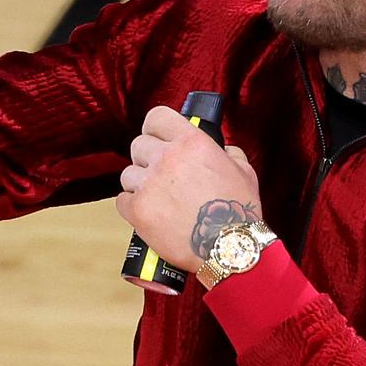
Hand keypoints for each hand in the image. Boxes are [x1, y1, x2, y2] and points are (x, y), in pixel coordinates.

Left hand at [116, 105, 261, 272]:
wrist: (228, 248)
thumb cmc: (239, 212)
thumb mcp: (244, 171)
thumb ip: (228, 153)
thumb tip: (222, 150)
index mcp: (192, 143)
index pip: (156, 117)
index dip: (155, 128)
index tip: (157, 137)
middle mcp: (167, 158)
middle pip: (138, 145)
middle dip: (147, 158)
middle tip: (160, 175)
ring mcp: (150, 184)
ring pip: (128, 174)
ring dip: (139, 184)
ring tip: (156, 198)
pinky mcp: (138, 210)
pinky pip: (121, 200)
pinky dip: (132, 207)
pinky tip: (148, 214)